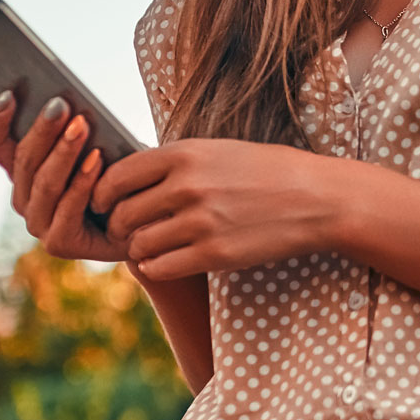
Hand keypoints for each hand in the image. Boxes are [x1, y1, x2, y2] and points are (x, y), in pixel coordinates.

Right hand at [0, 90, 127, 262]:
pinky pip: (68, 209)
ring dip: (64, 153)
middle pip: (23, 160)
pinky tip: (96, 159)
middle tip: (60, 105)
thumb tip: (66, 100)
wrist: (147, 221)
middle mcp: (24, 198)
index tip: (7, 94)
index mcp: (23, 171)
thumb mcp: (97, 142)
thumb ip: (75, 128)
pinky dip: (82, 182)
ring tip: (81, 126)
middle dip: (42, 130)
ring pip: (44, 183)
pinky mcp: (59, 244)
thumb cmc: (120, 174)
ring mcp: (39, 223)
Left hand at [90, 139, 346, 279]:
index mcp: (184, 154)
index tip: (106, 204)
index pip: (117, 176)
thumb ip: (173, 163)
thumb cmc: (266, 172)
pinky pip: (160, 268)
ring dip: (139, 249)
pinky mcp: (214, 254)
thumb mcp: (217, 151)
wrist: (316, 199)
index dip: (102, 194)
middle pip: (122, 214)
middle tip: (128, 231)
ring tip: (151, 246)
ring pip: (138, 244)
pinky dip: (155, 267)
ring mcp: (200, 222)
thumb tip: (126, 178)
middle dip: (119, 226)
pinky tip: (165, 261)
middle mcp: (187, 186)